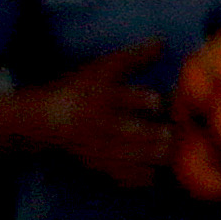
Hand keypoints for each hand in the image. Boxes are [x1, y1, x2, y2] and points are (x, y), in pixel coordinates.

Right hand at [32, 44, 170, 189]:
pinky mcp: (104, 168)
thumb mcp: (100, 68)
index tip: (159, 102)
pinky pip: (134, 177)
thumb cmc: (79, 89)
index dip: (149, 101)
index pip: (127, 98)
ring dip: (161, 154)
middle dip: (163, 133)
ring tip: (169, 146)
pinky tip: (154, 164)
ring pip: (142, 158)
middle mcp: (101, 123)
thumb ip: (133, 57)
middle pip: (140, 133)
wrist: (46, 121)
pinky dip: (150, 173)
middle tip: (173, 129)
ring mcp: (103, 149)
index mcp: (101, 95)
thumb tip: (161, 41)